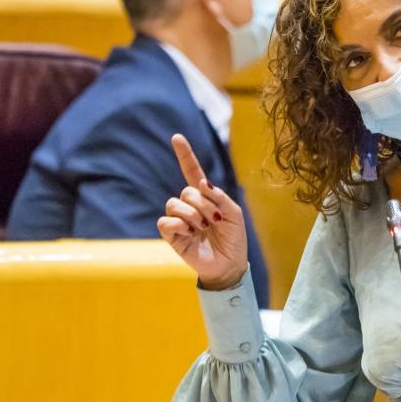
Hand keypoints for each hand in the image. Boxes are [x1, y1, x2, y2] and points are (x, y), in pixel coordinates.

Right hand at [156, 134, 248, 289]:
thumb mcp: (234, 213)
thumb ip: (219, 196)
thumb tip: (201, 183)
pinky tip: (190, 233)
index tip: (177, 137)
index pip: (192, 172)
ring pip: (175, 203)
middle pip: (187, 191)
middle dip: (204, 205)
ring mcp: (179, 219)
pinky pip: (166, 221)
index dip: (185, 155)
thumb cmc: (234, 238)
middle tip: (214, 221)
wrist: (229, 264)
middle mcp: (190, 205)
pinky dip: (180, 226)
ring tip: (203, 229)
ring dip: (193, 216)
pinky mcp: (171, 234)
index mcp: (206, 197)